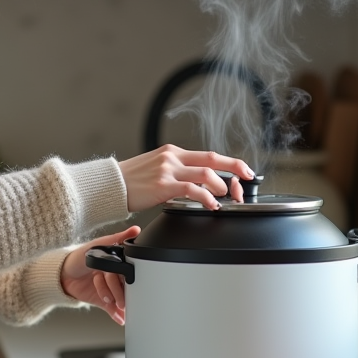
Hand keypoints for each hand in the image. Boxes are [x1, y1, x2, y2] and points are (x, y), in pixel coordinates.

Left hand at [60, 226, 140, 324]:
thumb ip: (117, 238)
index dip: (131, 279)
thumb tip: (135, 229)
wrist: (60, 273)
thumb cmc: (79, 256)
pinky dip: (116, 314)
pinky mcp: (101, 300)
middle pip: (124, 287)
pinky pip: (111, 308)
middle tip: (122, 300)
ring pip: (119, 298)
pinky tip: (119, 318)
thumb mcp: (99, 244)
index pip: (129, 272)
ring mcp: (108, 289)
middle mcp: (114, 276)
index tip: (132, 285)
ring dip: (119, 304)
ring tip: (117, 306)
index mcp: (116, 263)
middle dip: (123, 294)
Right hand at [117, 144, 253, 211]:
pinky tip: (211, 205)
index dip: (229, 162)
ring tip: (225, 196)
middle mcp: (172, 158)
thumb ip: (176, 172)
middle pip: (212, 159)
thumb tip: (197, 185)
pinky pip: (192, 190)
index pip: (208, 155)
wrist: (110, 186)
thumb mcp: (155, 169)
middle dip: (235, 168)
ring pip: (206, 174)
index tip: (243, 170)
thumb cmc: (131, 181)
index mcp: (172, 152)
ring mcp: (168, 170)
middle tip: (248, 177)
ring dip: (221, 186)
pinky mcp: (163, 185)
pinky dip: (206, 197)